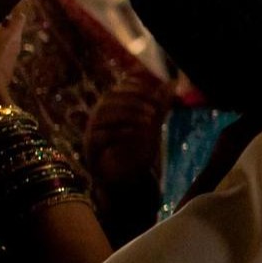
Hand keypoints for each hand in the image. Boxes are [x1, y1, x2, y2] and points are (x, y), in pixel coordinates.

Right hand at [84, 72, 169, 186]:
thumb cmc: (136, 149)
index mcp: (108, 110)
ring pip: (102, 115)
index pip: (115, 90)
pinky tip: (135, 132)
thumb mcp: (151, 126)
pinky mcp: (91, 149)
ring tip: (149, 120)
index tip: (152, 92)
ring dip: (128, 114)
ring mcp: (91, 133)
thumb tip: (170, 84)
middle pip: (107, 100)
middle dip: (133, 101)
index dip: (132, 88)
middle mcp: (96, 118)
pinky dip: (119, 132)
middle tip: (153, 109)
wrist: (124, 178)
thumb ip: (158, 107)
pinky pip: (99, 136)